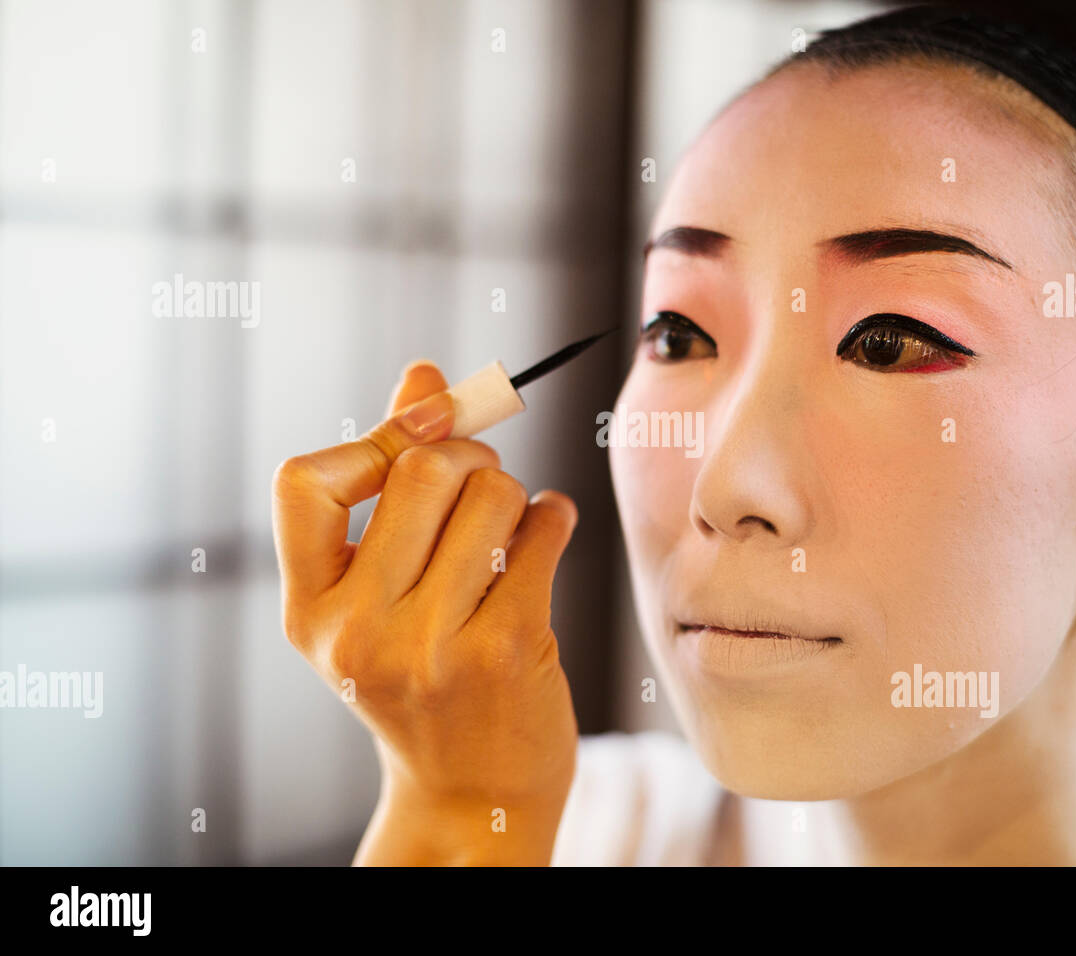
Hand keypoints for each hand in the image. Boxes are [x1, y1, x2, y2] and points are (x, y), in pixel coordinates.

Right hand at [271, 360, 579, 863]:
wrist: (471, 793)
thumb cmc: (423, 678)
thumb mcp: (378, 597)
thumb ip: (389, 481)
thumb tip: (425, 374)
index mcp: (311, 612)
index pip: (304, 480)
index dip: (368, 447)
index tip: (410, 457)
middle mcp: (359, 632)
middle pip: (421, 469)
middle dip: (466, 458)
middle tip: (480, 486)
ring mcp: (434, 646)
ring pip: (493, 494)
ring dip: (513, 495)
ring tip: (509, 531)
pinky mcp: (510, 649)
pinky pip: (543, 529)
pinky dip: (554, 517)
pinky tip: (546, 535)